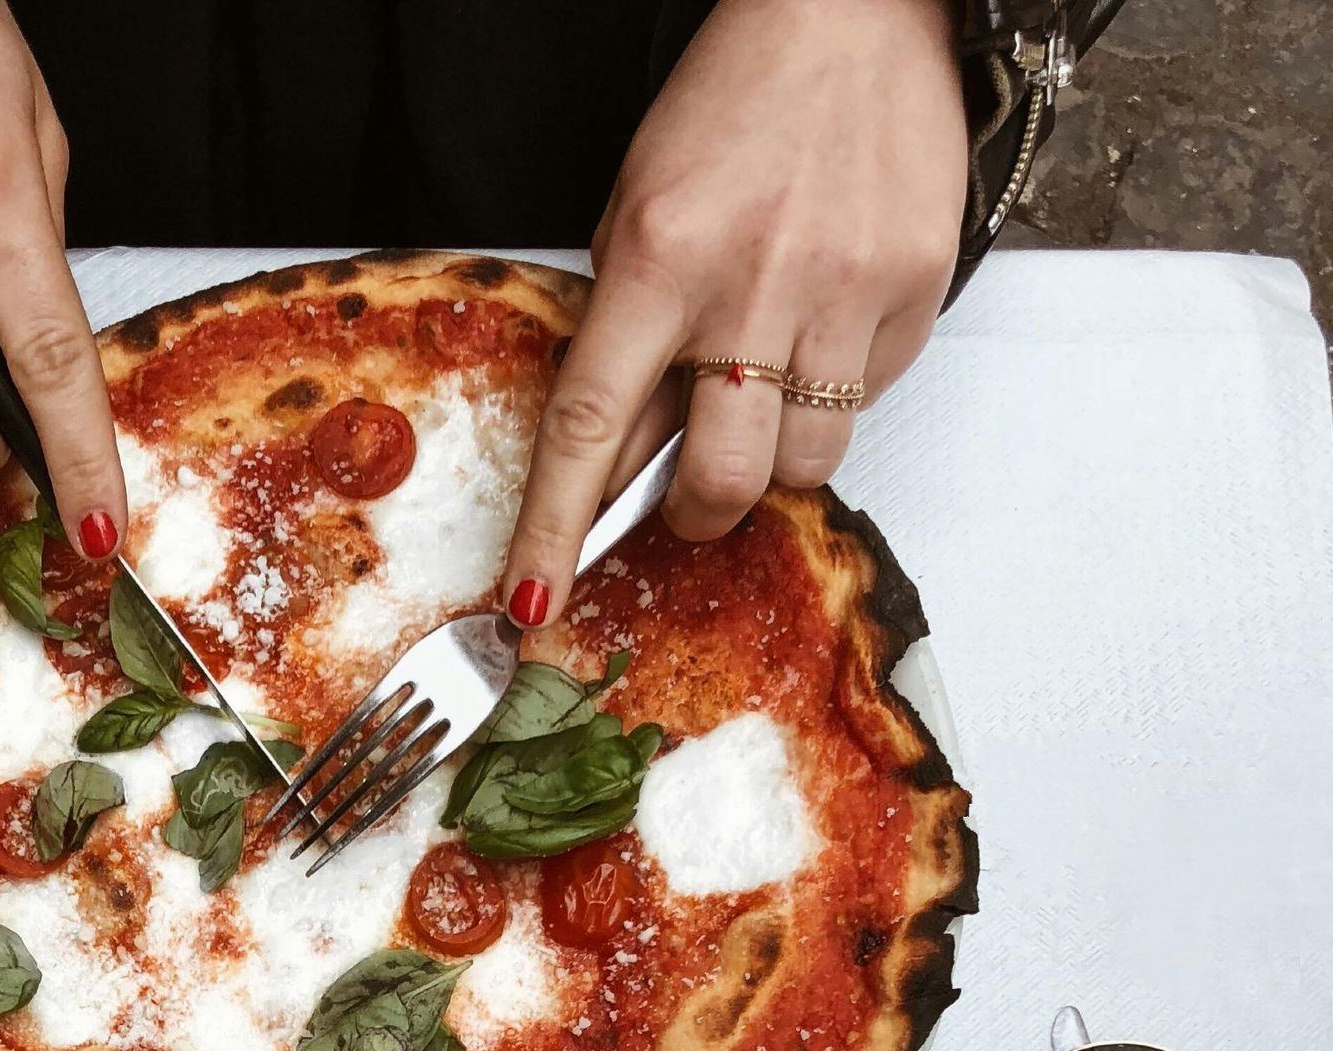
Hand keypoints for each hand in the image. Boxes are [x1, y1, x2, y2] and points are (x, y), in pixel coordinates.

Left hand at [502, 0, 965, 623]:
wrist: (856, 12)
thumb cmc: (738, 107)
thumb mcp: (642, 212)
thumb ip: (628, 338)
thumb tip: (621, 465)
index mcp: (661, 258)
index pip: (591, 426)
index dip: (557, 528)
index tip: (536, 596)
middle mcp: (752, 281)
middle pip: (720, 480)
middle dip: (695, 510)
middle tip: (689, 487)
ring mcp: (840, 291)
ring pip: (801, 464)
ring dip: (773, 457)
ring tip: (767, 384)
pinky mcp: (911, 291)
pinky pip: (865, 401)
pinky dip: (836, 390)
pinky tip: (824, 320)